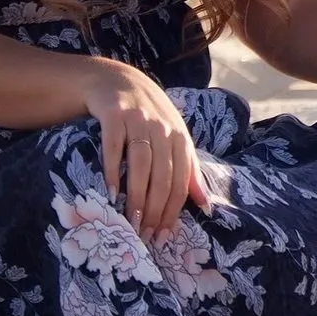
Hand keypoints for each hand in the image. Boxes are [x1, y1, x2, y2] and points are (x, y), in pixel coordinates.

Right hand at [81, 57, 207, 240]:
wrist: (116, 80)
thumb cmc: (148, 117)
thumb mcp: (173, 138)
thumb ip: (189, 170)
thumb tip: (207, 206)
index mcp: (181, 137)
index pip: (182, 179)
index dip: (174, 209)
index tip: (164, 236)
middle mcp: (163, 127)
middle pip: (163, 174)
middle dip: (156, 208)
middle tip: (144, 235)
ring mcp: (139, 120)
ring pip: (142, 163)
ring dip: (137, 194)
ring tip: (130, 220)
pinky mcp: (114, 115)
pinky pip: (114, 146)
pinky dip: (112, 169)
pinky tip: (109, 192)